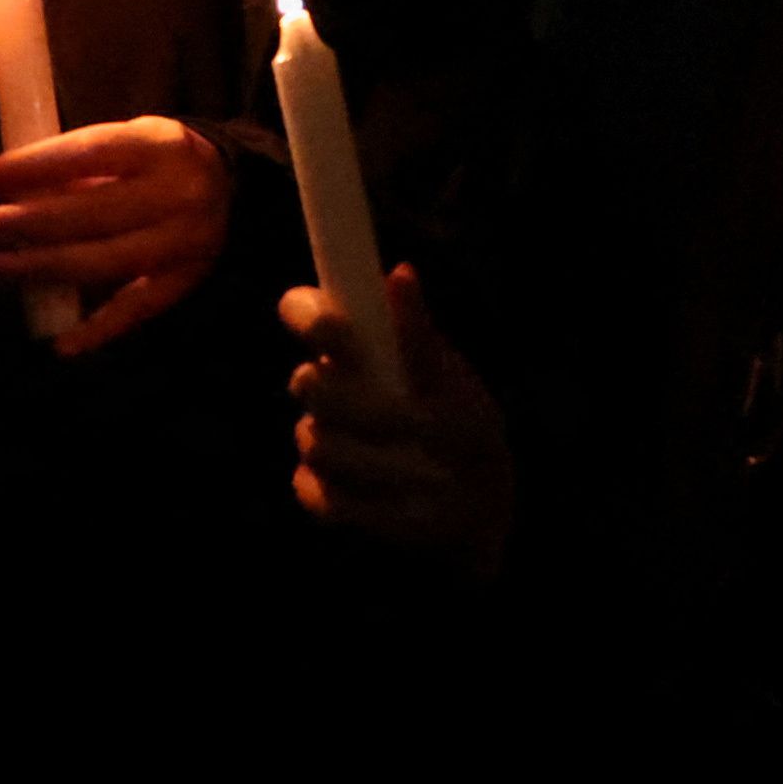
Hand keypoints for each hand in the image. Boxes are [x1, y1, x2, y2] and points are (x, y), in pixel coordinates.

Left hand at [0, 116, 229, 354]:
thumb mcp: (129, 141)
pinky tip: (60, 342)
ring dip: (44, 268)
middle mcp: (175, 194)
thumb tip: (10, 192)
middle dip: (23, 223)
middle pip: (89, 214)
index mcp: (157, 145)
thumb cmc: (159, 159)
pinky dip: (97, 328)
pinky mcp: (185, 281)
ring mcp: (182, 243)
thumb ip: (79, 165)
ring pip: (104, 263)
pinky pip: (135, 309)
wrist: (235, 188)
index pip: (87, 153)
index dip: (34, 166)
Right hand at [282, 267, 513, 580]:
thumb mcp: (456, 387)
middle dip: (357, 405)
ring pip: (314, 440)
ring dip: (375, 460)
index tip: (341, 334)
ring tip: (425, 473)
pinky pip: (316, 491)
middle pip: (305, 383)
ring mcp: (320, 438)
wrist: (478, 510)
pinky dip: (362, 501)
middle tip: (410, 423)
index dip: (310, 317)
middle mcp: (331, 388)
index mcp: (360, 348)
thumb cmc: (468, 432)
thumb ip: (420, 342)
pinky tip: (397, 502)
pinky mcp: (319, 489)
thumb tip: (402, 273)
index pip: (304, 312)